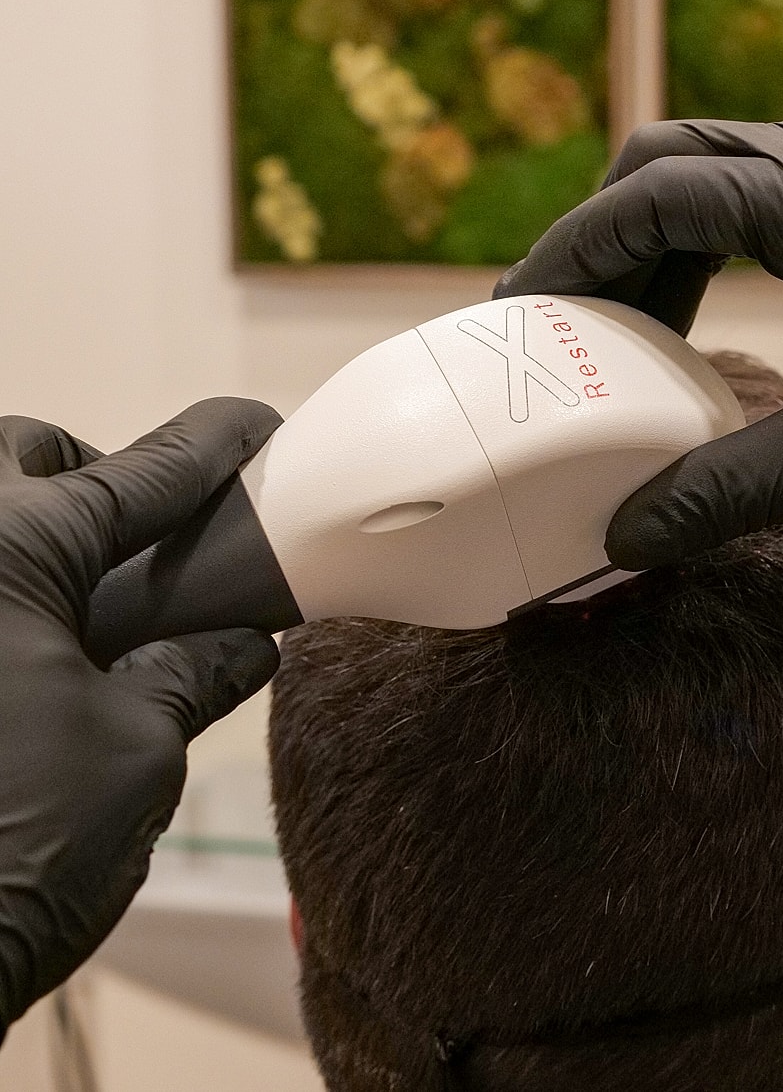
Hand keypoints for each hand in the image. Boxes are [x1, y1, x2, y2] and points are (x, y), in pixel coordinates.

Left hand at [0, 400, 281, 1032]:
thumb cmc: (12, 857)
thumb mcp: (137, 752)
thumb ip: (190, 675)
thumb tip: (241, 645)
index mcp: (8, 551)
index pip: (143, 471)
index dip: (214, 446)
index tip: (256, 427)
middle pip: (21, 455)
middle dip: (84, 472)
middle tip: (138, 535)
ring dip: (31, 535)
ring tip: (82, 603)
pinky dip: (8, 600)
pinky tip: (31, 657)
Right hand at [496, 111, 782, 565]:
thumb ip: (729, 490)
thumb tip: (623, 537)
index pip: (662, 191)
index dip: (576, 248)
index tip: (520, 309)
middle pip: (673, 155)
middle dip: (602, 234)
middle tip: (554, 320)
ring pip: (712, 167)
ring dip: (652, 240)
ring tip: (610, 331)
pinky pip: (759, 192)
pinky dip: (705, 244)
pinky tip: (684, 315)